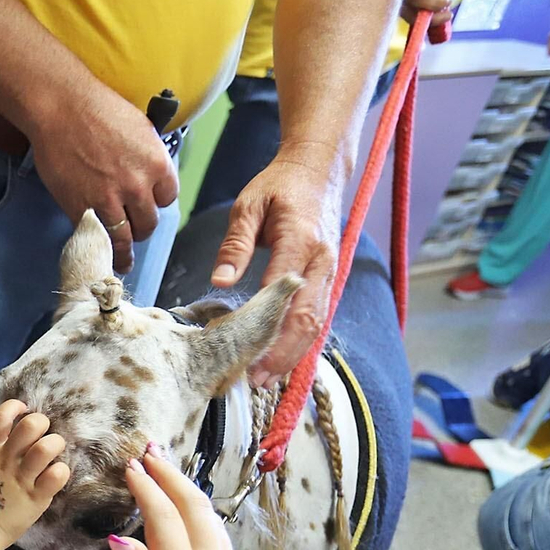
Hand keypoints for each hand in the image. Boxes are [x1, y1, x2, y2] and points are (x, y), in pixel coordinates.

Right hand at [0, 399, 70, 544]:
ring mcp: (22, 479)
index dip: (15, 406)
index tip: (23, 410)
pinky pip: (57, 475)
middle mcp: (7, 460)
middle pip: (30, 426)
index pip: (2, 416)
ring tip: (52, 453)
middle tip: (42, 435)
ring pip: (47, 448)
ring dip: (54, 444)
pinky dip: (61, 471)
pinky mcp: (37, 497)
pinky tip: (56, 475)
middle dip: (41, 423)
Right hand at [27, 82, 177, 273]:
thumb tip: (146, 175)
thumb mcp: (140, 128)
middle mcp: (137, 187)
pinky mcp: (81, 208)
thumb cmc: (98, 109)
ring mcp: (108, 200)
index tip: (148, 204)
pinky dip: (98, 245)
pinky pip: (96, 235)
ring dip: (123, 249)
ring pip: (124, 237)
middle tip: (134, 229)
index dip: (156, 202)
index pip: (168, 198)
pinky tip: (100, 254)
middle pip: (148, 223)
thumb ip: (147, 157)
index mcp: (157, 164)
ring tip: (122, 259)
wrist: (61, 108)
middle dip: (141, 227)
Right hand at [108, 447, 247, 549]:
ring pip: (213, 522)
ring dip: (190, 492)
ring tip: (168, 471)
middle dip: (173, 475)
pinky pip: (220, 541)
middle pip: (195, 508)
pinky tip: (188, 511)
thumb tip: (123, 535)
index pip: (164, 516)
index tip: (130, 466)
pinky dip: (202, 516)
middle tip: (151, 451)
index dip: (147, 487)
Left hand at [212, 150, 341, 385]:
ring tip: (265, 380)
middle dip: (282, 353)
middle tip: (255, 380)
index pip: (283, 293)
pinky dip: (301, 342)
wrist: (319, 170)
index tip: (244, 351)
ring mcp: (330, 272)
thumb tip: (220, 281)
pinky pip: (318, 316)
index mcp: (300, 241)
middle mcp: (322, 262)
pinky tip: (281, 361)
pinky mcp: (328, 279)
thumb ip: (234, 245)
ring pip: (316, 323)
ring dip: (292, 354)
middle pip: (307, 318)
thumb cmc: (279, 185)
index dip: (267, 326)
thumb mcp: (248, 206)